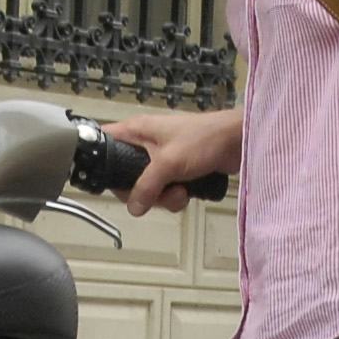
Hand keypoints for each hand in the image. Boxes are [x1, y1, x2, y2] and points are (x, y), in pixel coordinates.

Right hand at [102, 106, 239, 212]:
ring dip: (163, 198)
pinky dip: (175, 197)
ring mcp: (161, 159)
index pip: (104, 142)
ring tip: (180, 193)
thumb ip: (146, 186)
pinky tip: (188, 193)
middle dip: (142, 192)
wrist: (238, 143)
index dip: (101, 162)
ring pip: (147, 188)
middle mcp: (145, 144)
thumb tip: (133, 207)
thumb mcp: (169, 163)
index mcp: (136, 131)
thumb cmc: (204, 140)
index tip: (108, 182)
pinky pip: (165, 191)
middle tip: (156, 193)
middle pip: (126, 176)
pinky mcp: (178, 171)